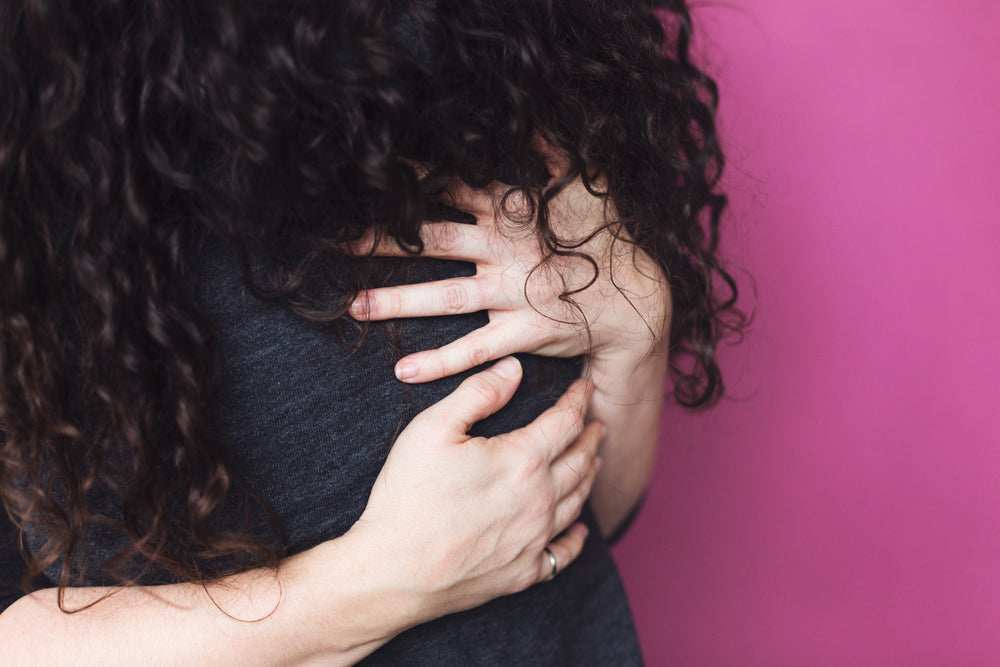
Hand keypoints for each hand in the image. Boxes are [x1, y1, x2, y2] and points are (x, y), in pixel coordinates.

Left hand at [349, 151, 670, 385]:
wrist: (638, 298)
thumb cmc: (607, 235)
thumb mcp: (585, 182)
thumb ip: (550, 152)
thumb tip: (526, 119)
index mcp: (515, 210)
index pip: (453, 187)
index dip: (411, 180)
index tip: (371, 176)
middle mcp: (506, 249)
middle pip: (433, 239)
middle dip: (385, 240)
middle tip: (341, 243)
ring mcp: (512, 292)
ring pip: (444, 296)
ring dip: (396, 301)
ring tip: (353, 307)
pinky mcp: (522, 330)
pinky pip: (474, 348)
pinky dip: (439, 361)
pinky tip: (402, 370)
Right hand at [349, 356, 601, 617]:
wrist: (393, 571)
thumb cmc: (408, 496)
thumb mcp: (433, 427)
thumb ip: (478, 393)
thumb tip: (513, 368)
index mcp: (523, 461)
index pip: (566, 422)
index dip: (577, 401)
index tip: (583, 388)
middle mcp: (539, 500)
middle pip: (580, 461)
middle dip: (591, 438)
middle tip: (597, 424)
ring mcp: (533, 540)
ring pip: (576, 502)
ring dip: (589, 477)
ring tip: (593, 462)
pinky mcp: (521, 573)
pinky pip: (562, 553)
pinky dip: (577, 537)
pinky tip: (579, 529)